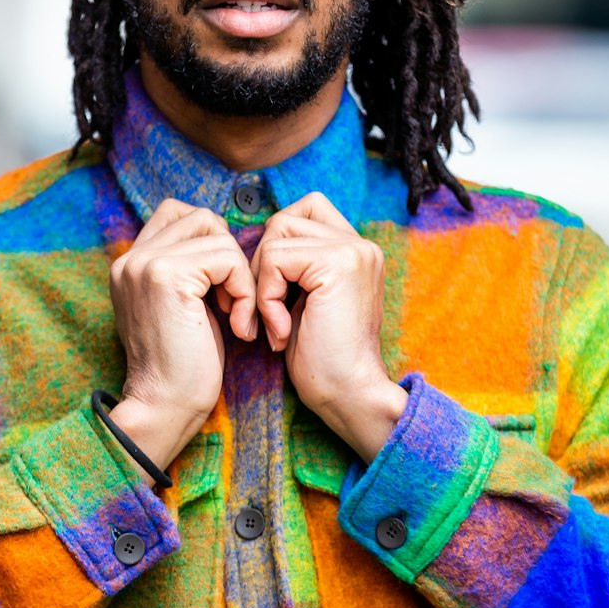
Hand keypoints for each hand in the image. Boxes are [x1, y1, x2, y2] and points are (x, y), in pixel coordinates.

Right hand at [107, 199, 256, 479]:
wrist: (165, 406)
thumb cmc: (182, 366)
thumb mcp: (179, 307)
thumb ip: (187, 270)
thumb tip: (223, 238)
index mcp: (129, 263)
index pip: (177, 214)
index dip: (212, 242)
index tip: (221, 288)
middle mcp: (131, 258)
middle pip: (201, 218)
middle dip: (229, 255)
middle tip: (233, 301)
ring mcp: (145, 264)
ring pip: (218, 235)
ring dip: (240, 275)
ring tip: (236, 315)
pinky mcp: (167, 276)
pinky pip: (227, 259)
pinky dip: (243, 290)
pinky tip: (238, 325)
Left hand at [252, 192, 406, 461]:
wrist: (347, 395)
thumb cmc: (321, 358)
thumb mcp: (303, 300)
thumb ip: (292, 264)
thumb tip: (249, 237)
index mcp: (355, 249)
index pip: (301, 212)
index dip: (274, 247)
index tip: (269, 294)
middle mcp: (360, 243)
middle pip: (284, 220)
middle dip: (262, 265)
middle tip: (267, 313)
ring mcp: (352, 249)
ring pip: (275, 237)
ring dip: (262, 283)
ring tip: (275, 322)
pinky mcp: (338, 263)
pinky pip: (275, 259)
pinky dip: (266, 296)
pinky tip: (281, 330)